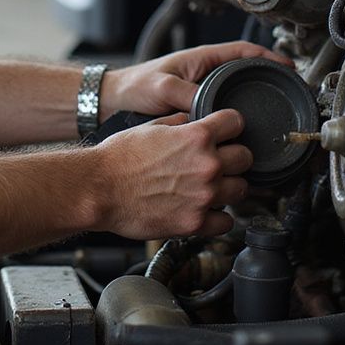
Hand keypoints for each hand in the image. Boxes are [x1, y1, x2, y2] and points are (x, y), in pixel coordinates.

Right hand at [93, 109, 251, 237]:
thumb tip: (193, 120)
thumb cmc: (118, 158)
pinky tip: (204, 209)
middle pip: (246, 157)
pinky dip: (218, 216)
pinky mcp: (196, 223)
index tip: (227, 132)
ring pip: (241, 189)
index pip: (236, 122)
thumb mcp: (151, 126)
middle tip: (220, 161)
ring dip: (228, 186)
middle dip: (234, 156)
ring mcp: (204, 196)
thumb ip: (180, 123)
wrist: (99, 189)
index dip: (231, 125)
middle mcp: (207, 165)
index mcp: (196, 137)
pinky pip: (227, 221)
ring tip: (209, 186)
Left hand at [100, 42, 292, 119]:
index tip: (287, 66)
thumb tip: (209, 111)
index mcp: (203, 58)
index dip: (268, 57)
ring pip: (237, 90)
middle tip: (288, 90)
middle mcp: (206, 71)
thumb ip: (187, 96)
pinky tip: (246, 128)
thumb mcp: (164, 88)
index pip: (243, 51)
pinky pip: (225, 106)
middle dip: (268, 77)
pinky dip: (238, 113)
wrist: (118, 99)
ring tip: (274, 109)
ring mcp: (203, 87)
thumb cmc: (136, 85)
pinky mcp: (198, 104)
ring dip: (254, 96)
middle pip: (246, 70)